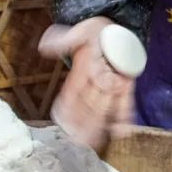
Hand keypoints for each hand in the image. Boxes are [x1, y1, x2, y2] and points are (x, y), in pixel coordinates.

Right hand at [38, 17, 135, 150]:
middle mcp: (95, 82)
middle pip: (87, 105)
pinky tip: (120, 133)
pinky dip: (123, 118)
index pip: (71, 93)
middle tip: (76, 141)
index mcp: (82, 71)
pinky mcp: (127, 86)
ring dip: (97, 126)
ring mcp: (111, 86)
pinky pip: (124, 105)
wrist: (120, 28)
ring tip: (91, 143)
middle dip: (82, 123)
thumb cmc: (99, 30)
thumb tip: (45, 47)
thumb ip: (64, 39)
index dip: (66, 107)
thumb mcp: (82, 30)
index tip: (60, 119)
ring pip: (102, 109)